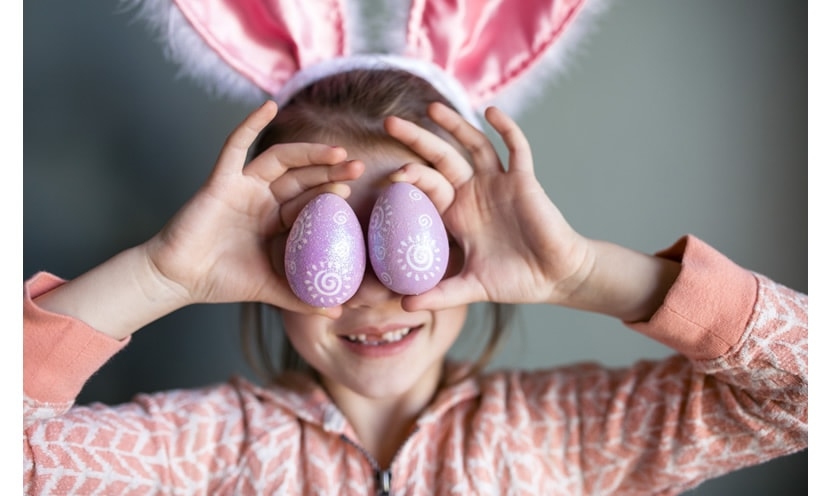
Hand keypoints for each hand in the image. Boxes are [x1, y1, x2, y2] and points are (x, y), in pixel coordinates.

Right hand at [144, 101, 362, 313]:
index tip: (359, 191)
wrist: (178, 279)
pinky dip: (250, 124)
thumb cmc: (221, 281)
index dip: (332, 192)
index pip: (311, 201)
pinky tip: (268, 106)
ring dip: (308, 151)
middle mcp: (262, 199)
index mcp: (275, 220)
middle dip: (330, 170)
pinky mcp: (220, 180)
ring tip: (336, 150)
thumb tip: (338, 313)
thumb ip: (302, 297)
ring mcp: (242, 187)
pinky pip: (234, 147)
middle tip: (358, 166)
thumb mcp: (271, 288)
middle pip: (302, 177)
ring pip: (280, 160)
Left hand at [384, 103, 594, 310]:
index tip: (390, 174)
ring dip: (454, 125)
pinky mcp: (524, 180)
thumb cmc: (515, 280)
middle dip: (416, 140)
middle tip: (389, 123)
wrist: (555, 277)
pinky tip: (491, 112)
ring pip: (473, 145)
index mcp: (456, 214)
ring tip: (431, 108)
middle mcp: (473, 192)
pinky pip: (516, 148)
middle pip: (441, 157)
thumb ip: (439, 295)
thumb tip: (404, 307)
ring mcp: (499, 183)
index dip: (409, 179)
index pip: (426, 188)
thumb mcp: (471, 287)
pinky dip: (505, 129)